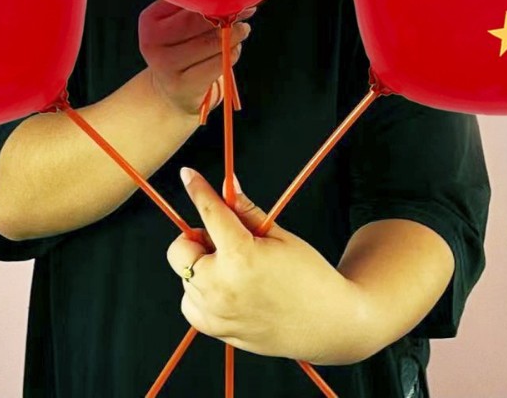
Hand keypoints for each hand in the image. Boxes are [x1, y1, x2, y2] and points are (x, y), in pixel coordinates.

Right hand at [139, 2, 253, 117]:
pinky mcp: (183, 85)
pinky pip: (218, 63)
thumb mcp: (178, 24)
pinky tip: (233, 50)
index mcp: (149, 21)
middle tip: (244, 12)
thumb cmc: (182, 50)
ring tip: (242, 30)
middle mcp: (152, 43)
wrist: (171, 92)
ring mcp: (165, 66)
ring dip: (233, 34)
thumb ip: (197, 6)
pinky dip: (231, 53)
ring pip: (211, 42)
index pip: (184, 1)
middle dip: (225, 14)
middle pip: (196, 21)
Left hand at [166, 168, 368, 364]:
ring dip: (201, 265)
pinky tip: (226, 289)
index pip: (209, 212)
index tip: (188, 175)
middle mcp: (221, 287)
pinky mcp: (216, 330)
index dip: (197, 189)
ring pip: (184, 275)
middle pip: (180, 249)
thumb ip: (246, 211)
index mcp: (240, 256)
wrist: (327, 322)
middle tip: (225, 240)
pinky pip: (190, 303)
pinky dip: (200, 292)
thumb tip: (228, 187)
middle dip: (197, 237)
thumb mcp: (280, 235)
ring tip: (233, 269)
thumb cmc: (309, 277)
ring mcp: (216, 313)